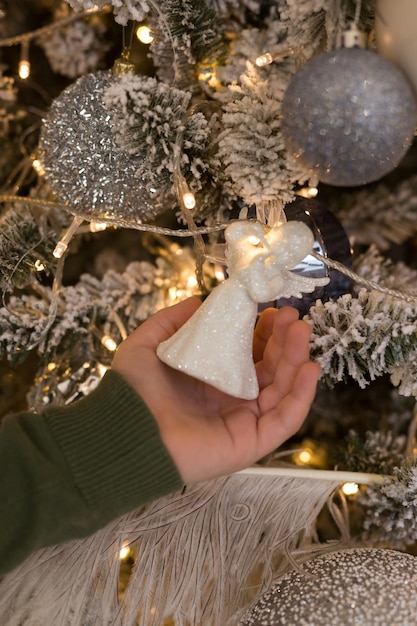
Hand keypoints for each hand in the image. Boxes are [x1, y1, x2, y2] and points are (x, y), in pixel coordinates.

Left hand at [112, 297, 319, 483]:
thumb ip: (173, 320)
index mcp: (213, 379)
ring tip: (302, 331)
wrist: (124, 431)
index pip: (251, 354)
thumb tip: (199, 299)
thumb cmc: (133, 390)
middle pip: (272, 369)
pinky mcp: (250, 443)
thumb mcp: (148, 343)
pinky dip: (301, 396)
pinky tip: (309, 369)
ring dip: (297, 360)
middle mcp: (232, 399)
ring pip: (283, 390)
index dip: (265, 331)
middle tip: (294, 315)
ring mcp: (243, 421)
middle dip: (286, 341)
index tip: (272, 307)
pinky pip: (285, 420)